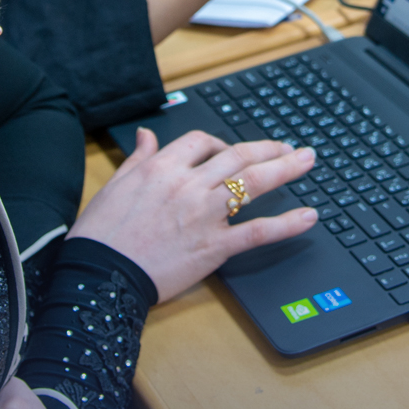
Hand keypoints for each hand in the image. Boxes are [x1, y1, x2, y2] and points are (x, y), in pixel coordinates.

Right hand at [69, 128, 318, 301]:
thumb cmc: (101, 234)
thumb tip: (147, 134)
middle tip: (290, 147)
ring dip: (285, 168)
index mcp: (161, 168)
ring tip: (307, 161)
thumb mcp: (114, 185)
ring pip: (253, 182)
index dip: (220, 143)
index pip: (201, 142)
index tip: (230, 150)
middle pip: (237, 156)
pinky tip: (308, 216)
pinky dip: (287, 223)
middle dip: (268, 148)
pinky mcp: (214, 246)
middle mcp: (187, 185)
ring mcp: (204, 215)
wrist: (100, 274)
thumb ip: (138, 158)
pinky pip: (258, 231)